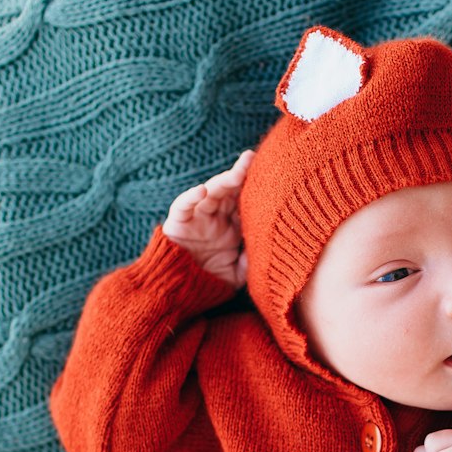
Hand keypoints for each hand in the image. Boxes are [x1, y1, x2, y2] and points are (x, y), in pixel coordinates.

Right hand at [162, 149, 253, 288]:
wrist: (180, 292)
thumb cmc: (211, 282)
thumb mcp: (237, 275)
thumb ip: (251, 263)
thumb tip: (267, 253)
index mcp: (232, 226)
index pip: (245, 202)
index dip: (256, 189)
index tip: (273, 176)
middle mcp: (216, 218)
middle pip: (230, 192)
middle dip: (241, 175)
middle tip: (254, 159)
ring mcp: (197, 218)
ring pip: (210, 194)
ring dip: (222, 182)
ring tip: (236, 173)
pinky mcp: (178, 223)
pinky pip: (183, 206)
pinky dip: (190, 197)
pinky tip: (201, 191)